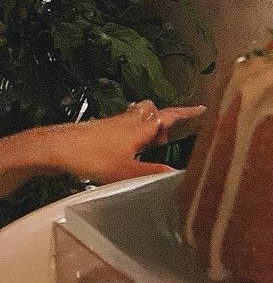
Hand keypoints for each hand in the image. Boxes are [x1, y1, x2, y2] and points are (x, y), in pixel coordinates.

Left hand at [49, 102, 204, 184]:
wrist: (59, 147)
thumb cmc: (94, 156)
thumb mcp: (126, 170)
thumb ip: (152, 172)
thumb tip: (178, 175)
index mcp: (143, 127)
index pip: (171, 116)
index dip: (187, 113)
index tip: (202, 107)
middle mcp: (132, 119)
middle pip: (154, 112)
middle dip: (164, 121)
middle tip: (166, 139)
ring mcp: (117, 122)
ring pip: (140, 117)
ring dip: (148, 126)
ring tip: (148, 147)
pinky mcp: (104, 128)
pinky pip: (128, 125)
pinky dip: (134, 133)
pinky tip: (128, 151)